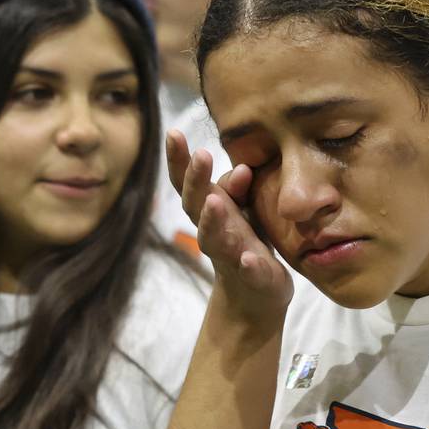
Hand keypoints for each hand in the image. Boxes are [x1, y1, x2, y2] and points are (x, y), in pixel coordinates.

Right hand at [168, 130, 291, 321]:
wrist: (254, 296)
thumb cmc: (243, 242)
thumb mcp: (239, 209)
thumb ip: (235, 188)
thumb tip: (242, 168)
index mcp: (208, 211)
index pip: (187, 184)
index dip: (178, 161)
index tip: (173, 132)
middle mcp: (212, 232)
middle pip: (195, 207)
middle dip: (196, 182)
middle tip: (200, 155)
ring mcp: (230, 256)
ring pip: (215, 239)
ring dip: (213, 221)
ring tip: (215, 203)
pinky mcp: (253, 279)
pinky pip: (248, 272)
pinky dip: (247, 265)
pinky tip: (248, 258)